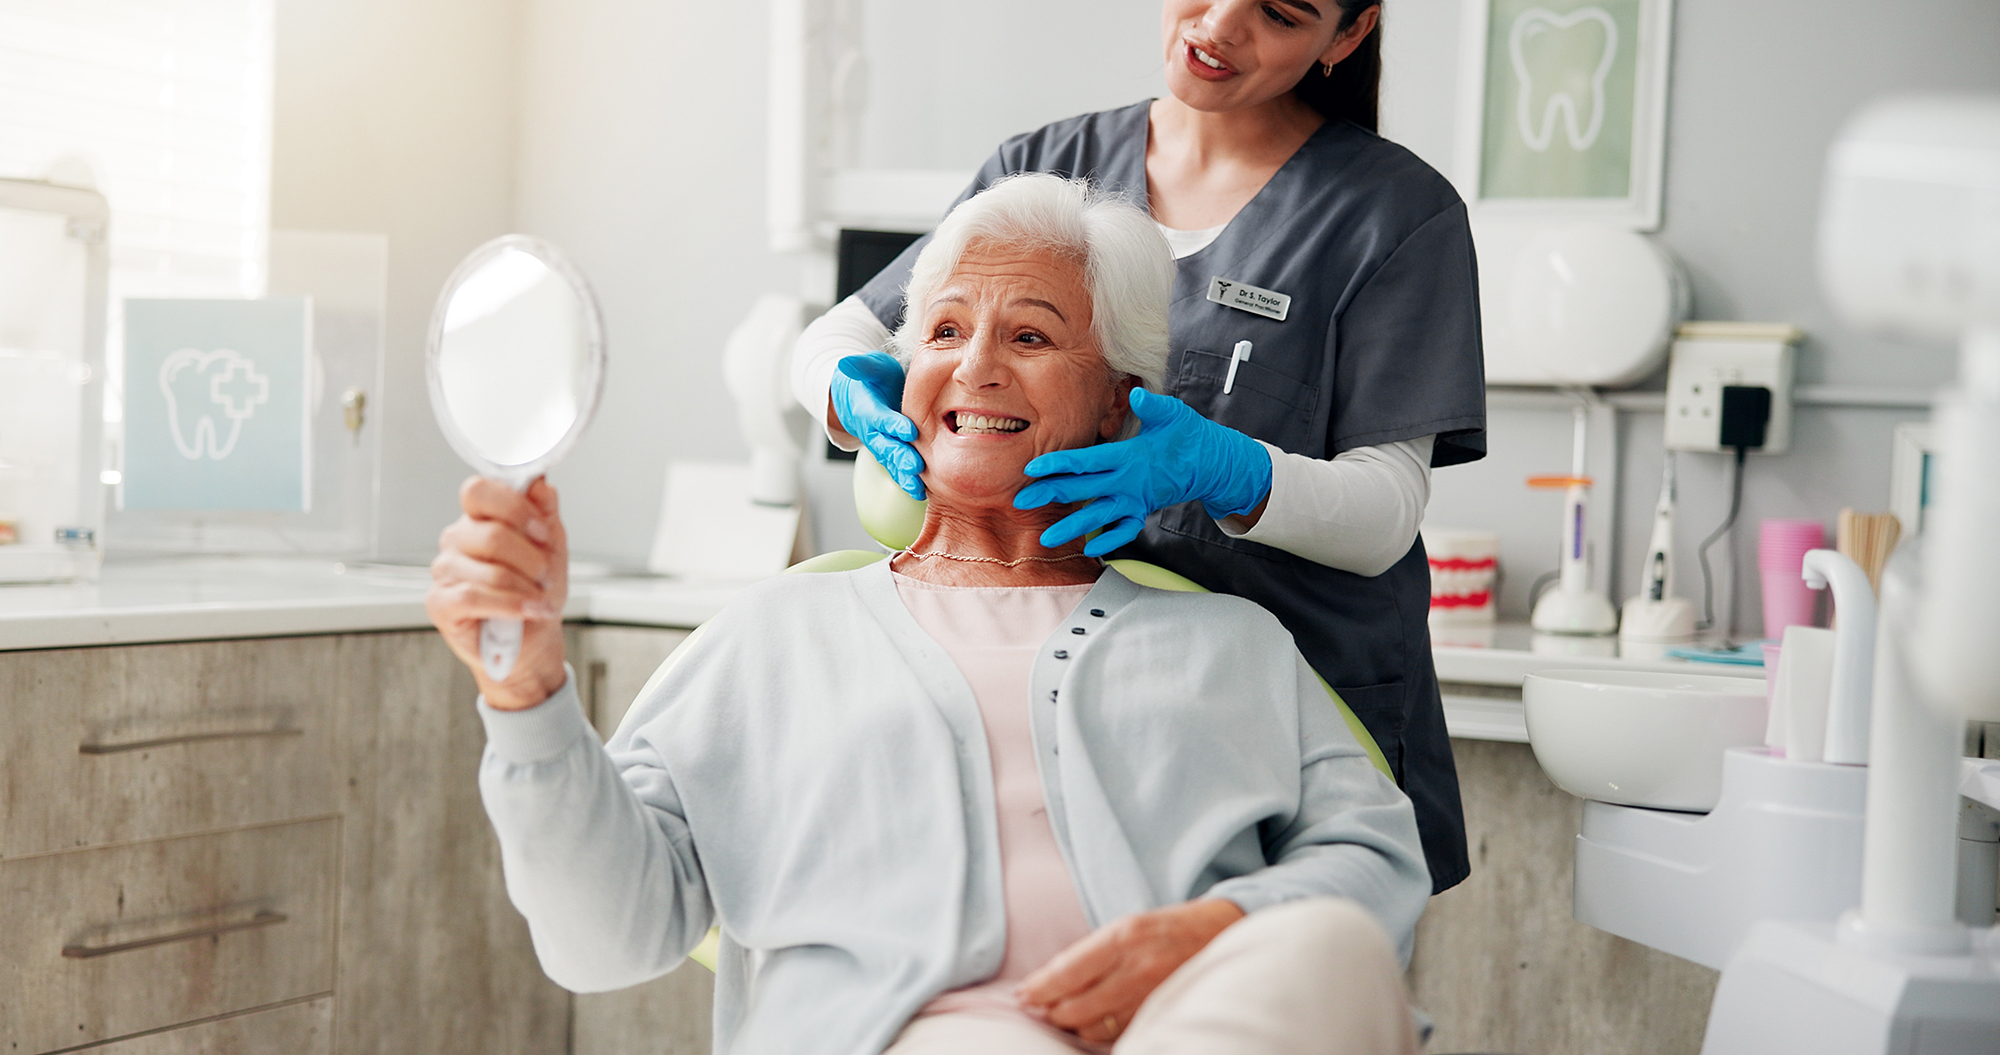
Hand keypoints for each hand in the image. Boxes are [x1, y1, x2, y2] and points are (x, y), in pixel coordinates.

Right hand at [427, 476, 570, 710]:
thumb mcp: (551, 545)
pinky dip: (510, 605)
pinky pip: (475, 598)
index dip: (513, 507)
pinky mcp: (440, 603)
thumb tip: (539, 482)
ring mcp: (445, 571)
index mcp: (479, 518)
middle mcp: (456, 540)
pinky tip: (528, 610)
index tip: (541, 530)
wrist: (534, 638)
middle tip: (545, 574)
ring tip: (539, 598)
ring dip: (525, 587)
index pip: (478, 491)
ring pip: (489, 570)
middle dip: (530, 558)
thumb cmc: (538, 589)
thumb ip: (544, 511)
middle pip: (490, 533)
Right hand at [830, 351, 925, 499]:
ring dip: (904, 476)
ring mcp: (880, 444)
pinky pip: (897, 469)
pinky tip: (922, 494)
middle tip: (916, 466)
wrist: (859, 397)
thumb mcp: (867, 367)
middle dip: (900, 457)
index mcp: (868, 408)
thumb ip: (860, 366)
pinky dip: (908, 482)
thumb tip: (845, 363)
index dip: (893, 424)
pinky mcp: (890, 452)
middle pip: (885, 446)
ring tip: (919, 489)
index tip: (910, 430)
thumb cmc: (869, 379)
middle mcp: (872, 431)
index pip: (880, 417)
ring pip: (892, 462)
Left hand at [1013, 388, 1272, 556]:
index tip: (1033, 467)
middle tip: (1020, 500)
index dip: (1058, 464)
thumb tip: (1136, 394)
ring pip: (1097, 517)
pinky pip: (1124, 530)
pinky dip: (1108, 540)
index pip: (1086, 461)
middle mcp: (1128, 482)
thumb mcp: (1173, 414)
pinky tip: (1090, 549)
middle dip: (1049, 494)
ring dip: (1070, 528)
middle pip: (1081, 490)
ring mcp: (1135, 500)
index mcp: (1129, 457)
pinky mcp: (1143, 510)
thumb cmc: (1190, 435)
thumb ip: (1152, 406)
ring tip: (1045, 540)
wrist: (1213, 464)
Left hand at [1016, 898, 1245, 1044]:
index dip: (1039, 988)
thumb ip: (1093, 952)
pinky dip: (1099, 1031)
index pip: (1067, 972)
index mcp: (1123, 936)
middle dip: (1051, 1011)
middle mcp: (1136, 968)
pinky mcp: (1161, 1013)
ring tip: (1063, 1016)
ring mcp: (1150, 995)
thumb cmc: (1170, 927)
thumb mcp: (1128, 925)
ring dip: (1072, 1024)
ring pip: (1094, 1026)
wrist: (1225, 934)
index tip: (1023, 995)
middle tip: (1038, 1008)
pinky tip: (1091, 1023)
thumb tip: (1052, 980)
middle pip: (1076, 1007)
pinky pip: (1119, 1032)